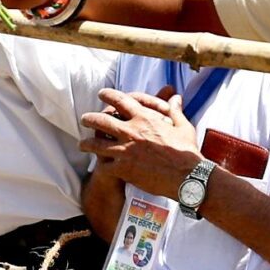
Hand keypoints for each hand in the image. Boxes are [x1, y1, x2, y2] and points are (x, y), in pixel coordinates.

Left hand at [78, 87, 204, 197]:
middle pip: (101, 121)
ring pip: (96, 144)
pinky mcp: (123, 169)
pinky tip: (98, 165)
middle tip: (85, 119)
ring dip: (87, 143)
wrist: (187, 176)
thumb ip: (175, 111)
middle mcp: (131, 132)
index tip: (102, 93)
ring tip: (82, 144)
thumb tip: (176, 97)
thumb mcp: (183, 126)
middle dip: (90, 119)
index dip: (108, 95)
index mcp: (144, 118)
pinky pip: (105, 165)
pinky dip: (101, 165)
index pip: (120, 100)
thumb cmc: (187, 151)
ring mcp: (124, 151)